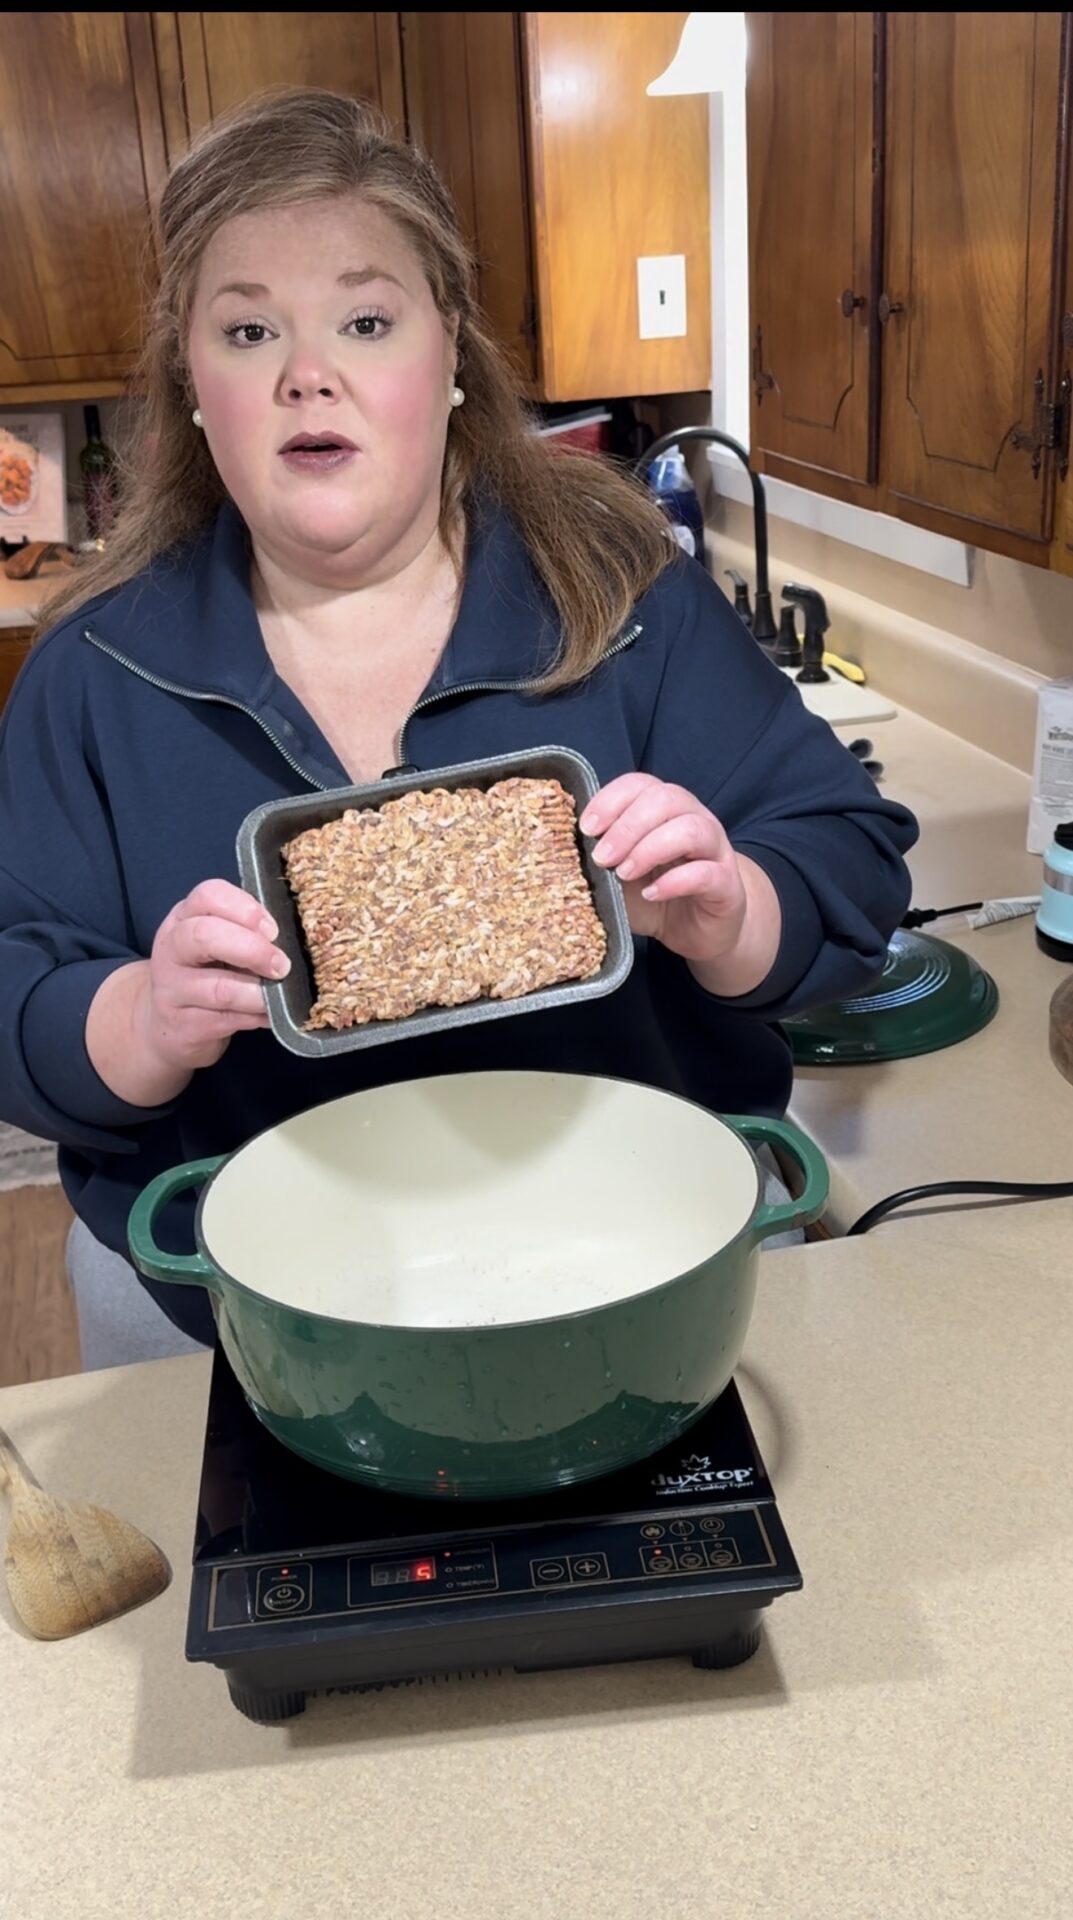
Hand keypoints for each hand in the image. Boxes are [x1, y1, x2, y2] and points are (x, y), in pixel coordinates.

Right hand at [136, 879, 286, 1073]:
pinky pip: (226, 1020)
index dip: (246, 909)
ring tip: (279, 997)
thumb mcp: (216, 943)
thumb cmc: (204, 973)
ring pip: (220, 988)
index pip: (208, 895)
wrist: (166, 1024)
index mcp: (184, 918)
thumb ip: (245, 932)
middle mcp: (172, 949)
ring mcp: (172, 989)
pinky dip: (255, 1018)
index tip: (273, 930)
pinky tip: (268, 1016)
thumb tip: (291, 939)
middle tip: (282, 966)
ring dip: (258, 994)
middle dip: (253, 950)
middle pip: (205, 935)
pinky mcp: (182, 1025)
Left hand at [579, 774, 780, 994]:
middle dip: (627, 826)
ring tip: (625, 873)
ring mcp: (715, 851)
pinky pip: (707, 873)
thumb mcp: (619, 875)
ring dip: (650, 848)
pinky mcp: (727, 884)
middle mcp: (694, 820)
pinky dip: (674, 881)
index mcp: (665, 810)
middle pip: (666, 799)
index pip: (641, 784)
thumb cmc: (655, 895)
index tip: (586, 828)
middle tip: (602, 858)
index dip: (611, 800)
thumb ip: (599, 860)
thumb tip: (561, 853)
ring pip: (692, 829)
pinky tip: (652, 894)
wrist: (700, 931)